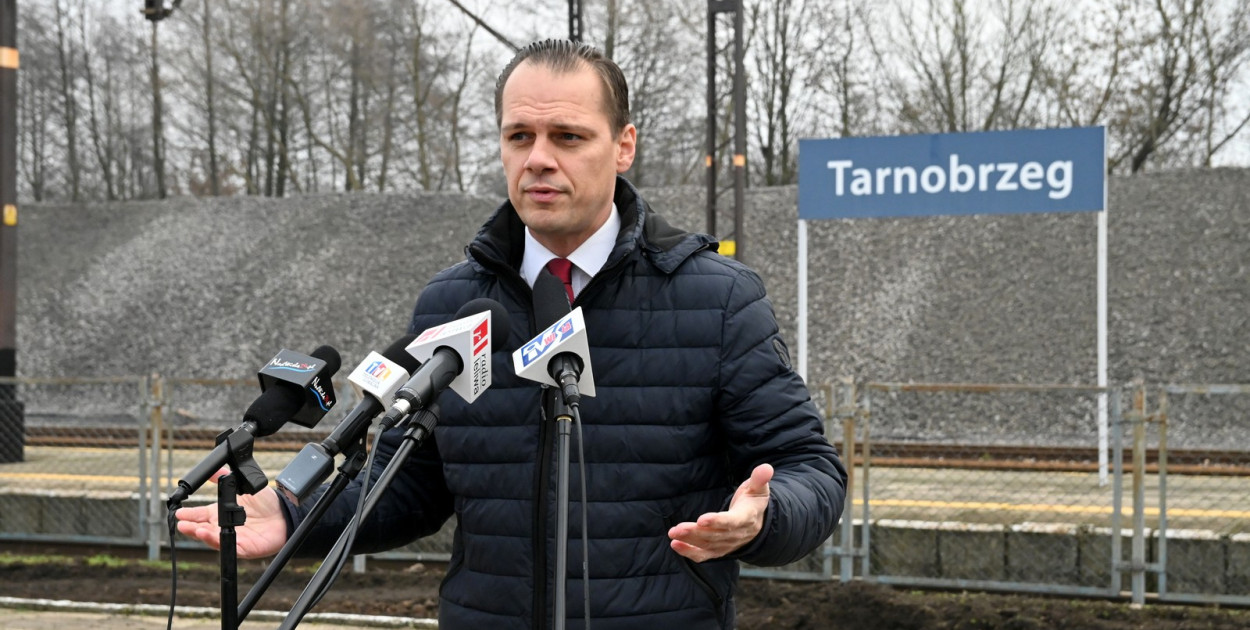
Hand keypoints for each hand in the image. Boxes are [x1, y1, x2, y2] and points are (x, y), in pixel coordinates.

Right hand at [173, 468, 288, 558]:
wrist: (285, 513)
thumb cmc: (265, 503)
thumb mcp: (243, 488)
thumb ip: (226, 479)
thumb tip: (213, 469)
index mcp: (221, 512)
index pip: (200, 515)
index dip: (189, 514)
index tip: (178, 512)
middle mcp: (224, 526)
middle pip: (202, 528)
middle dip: (190, 526)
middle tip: (181, 523)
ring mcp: (233, 537)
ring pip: (212, 539)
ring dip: (201, 534)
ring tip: (192, 529)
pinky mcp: (244, 547)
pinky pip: (229, 546)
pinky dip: (218, 541)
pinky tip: (211, 535)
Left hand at [667, 463, 772, 562]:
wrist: (757, 523)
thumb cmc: (753, 502)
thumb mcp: (759, 489)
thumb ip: (760, 479)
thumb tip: (766, 468)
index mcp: (746, 519)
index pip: (731, 522)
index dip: (717, 522)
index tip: (702, 520)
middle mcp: (736, 535)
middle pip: (715, 535)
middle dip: (695, 532)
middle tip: (678, 528)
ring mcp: (727, 544)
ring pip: (707, 545)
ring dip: (689, 540)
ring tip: (673, 533)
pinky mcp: (718, 550)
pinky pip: (704, 554)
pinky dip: (689, 552)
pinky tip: (675, 545)